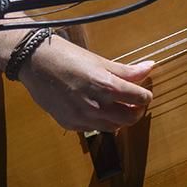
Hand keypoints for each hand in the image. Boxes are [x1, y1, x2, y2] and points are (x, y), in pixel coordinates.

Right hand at [0, 31, 154, 131]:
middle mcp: (95, 106)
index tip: (143, 92)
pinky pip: (94, 129)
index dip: (145, 95)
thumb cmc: (68, 57)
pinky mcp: (70, 124)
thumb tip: (151, 67)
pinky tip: (97, 109)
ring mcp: (81, 118)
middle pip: (130, 119)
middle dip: (136, 111)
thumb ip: (126, 70)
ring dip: (119, 118)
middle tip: (134, 102)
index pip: (139, 98)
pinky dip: (101, 121)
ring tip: (116, 105)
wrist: (35, 63)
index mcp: (105, 86)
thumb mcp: (100, 61)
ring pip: (113, 127)